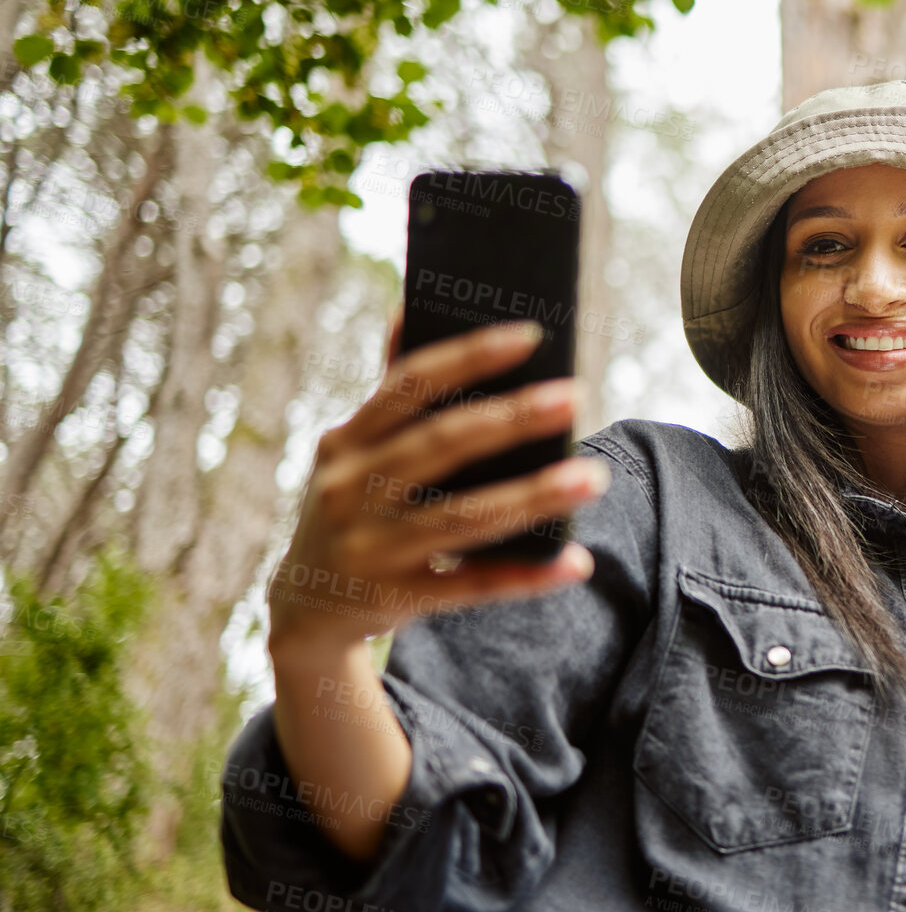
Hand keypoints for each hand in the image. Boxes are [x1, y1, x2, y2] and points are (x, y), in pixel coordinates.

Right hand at [266, 307, 608, 652]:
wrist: (305, 609)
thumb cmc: (354, 507)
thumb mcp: (355, 451)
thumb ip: (391, 390)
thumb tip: (408, 302)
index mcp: (346, 441)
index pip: (409, 385)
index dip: (468, 357)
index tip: (532, 334)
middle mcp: (351, 490)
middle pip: (440, 446)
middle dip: (511, 419)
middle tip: (576, 394)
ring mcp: (369, 548)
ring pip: (463, 519)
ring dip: (533, 497)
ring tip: (595, 477)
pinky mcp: (393, 599)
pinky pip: (471, 586)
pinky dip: (526, 577)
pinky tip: (575, 562)